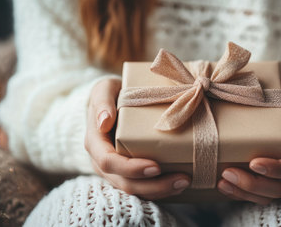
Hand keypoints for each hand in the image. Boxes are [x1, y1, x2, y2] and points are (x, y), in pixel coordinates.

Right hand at [85, 78, 190, 199]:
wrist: (111, 103)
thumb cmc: (110, 94)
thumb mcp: (104, 90)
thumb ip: (101, 102)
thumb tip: (104, 122)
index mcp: (95, 143)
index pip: (109, 162)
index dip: (131, 168)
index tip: (155, 167)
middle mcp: (103, 163)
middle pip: (125, 183)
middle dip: (154, 186)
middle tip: (183, 179)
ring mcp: (116, 171)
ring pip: (136, 190)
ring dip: (161, 190)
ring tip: (185, 182)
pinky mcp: (130, 174)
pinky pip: (143, 188)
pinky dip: (162, 189)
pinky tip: (180, 184)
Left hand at [217, 80, 280, 204]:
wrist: (278, 101)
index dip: (276, 169)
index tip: (253, 162)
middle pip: (279, 188)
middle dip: (253, 185)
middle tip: (228, 174)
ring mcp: (279, 175)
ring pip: (266, 196)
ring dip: (243, 193)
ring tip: (221, 183)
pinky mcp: (264, 177)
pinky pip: (255, 194)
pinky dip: (239, 193)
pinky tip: (221, 185)